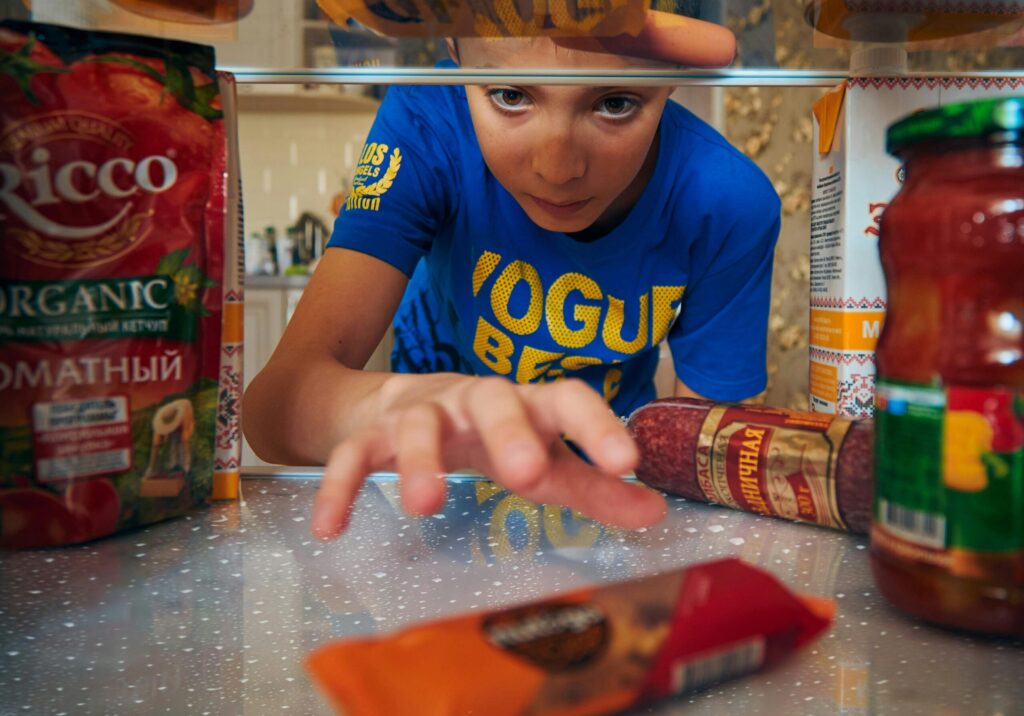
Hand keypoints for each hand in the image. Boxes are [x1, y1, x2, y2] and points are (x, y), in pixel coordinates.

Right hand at [310, 376, 666, 538]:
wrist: (393, 403)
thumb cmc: (484, 435)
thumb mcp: (539, 457)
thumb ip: (591, 484)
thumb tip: (656, 510)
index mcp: (525, 405)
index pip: (565, 399)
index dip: (596, 425)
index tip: (627, 462)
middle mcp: (474, 400)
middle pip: (492, 398)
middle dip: (508, 432)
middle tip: (526, 476)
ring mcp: (420, 412)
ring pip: (418, 423)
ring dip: (419, 460)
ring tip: (422, 507)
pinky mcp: (371, 433)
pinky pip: (354, 454)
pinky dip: (340, 485)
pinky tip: (332, 527)